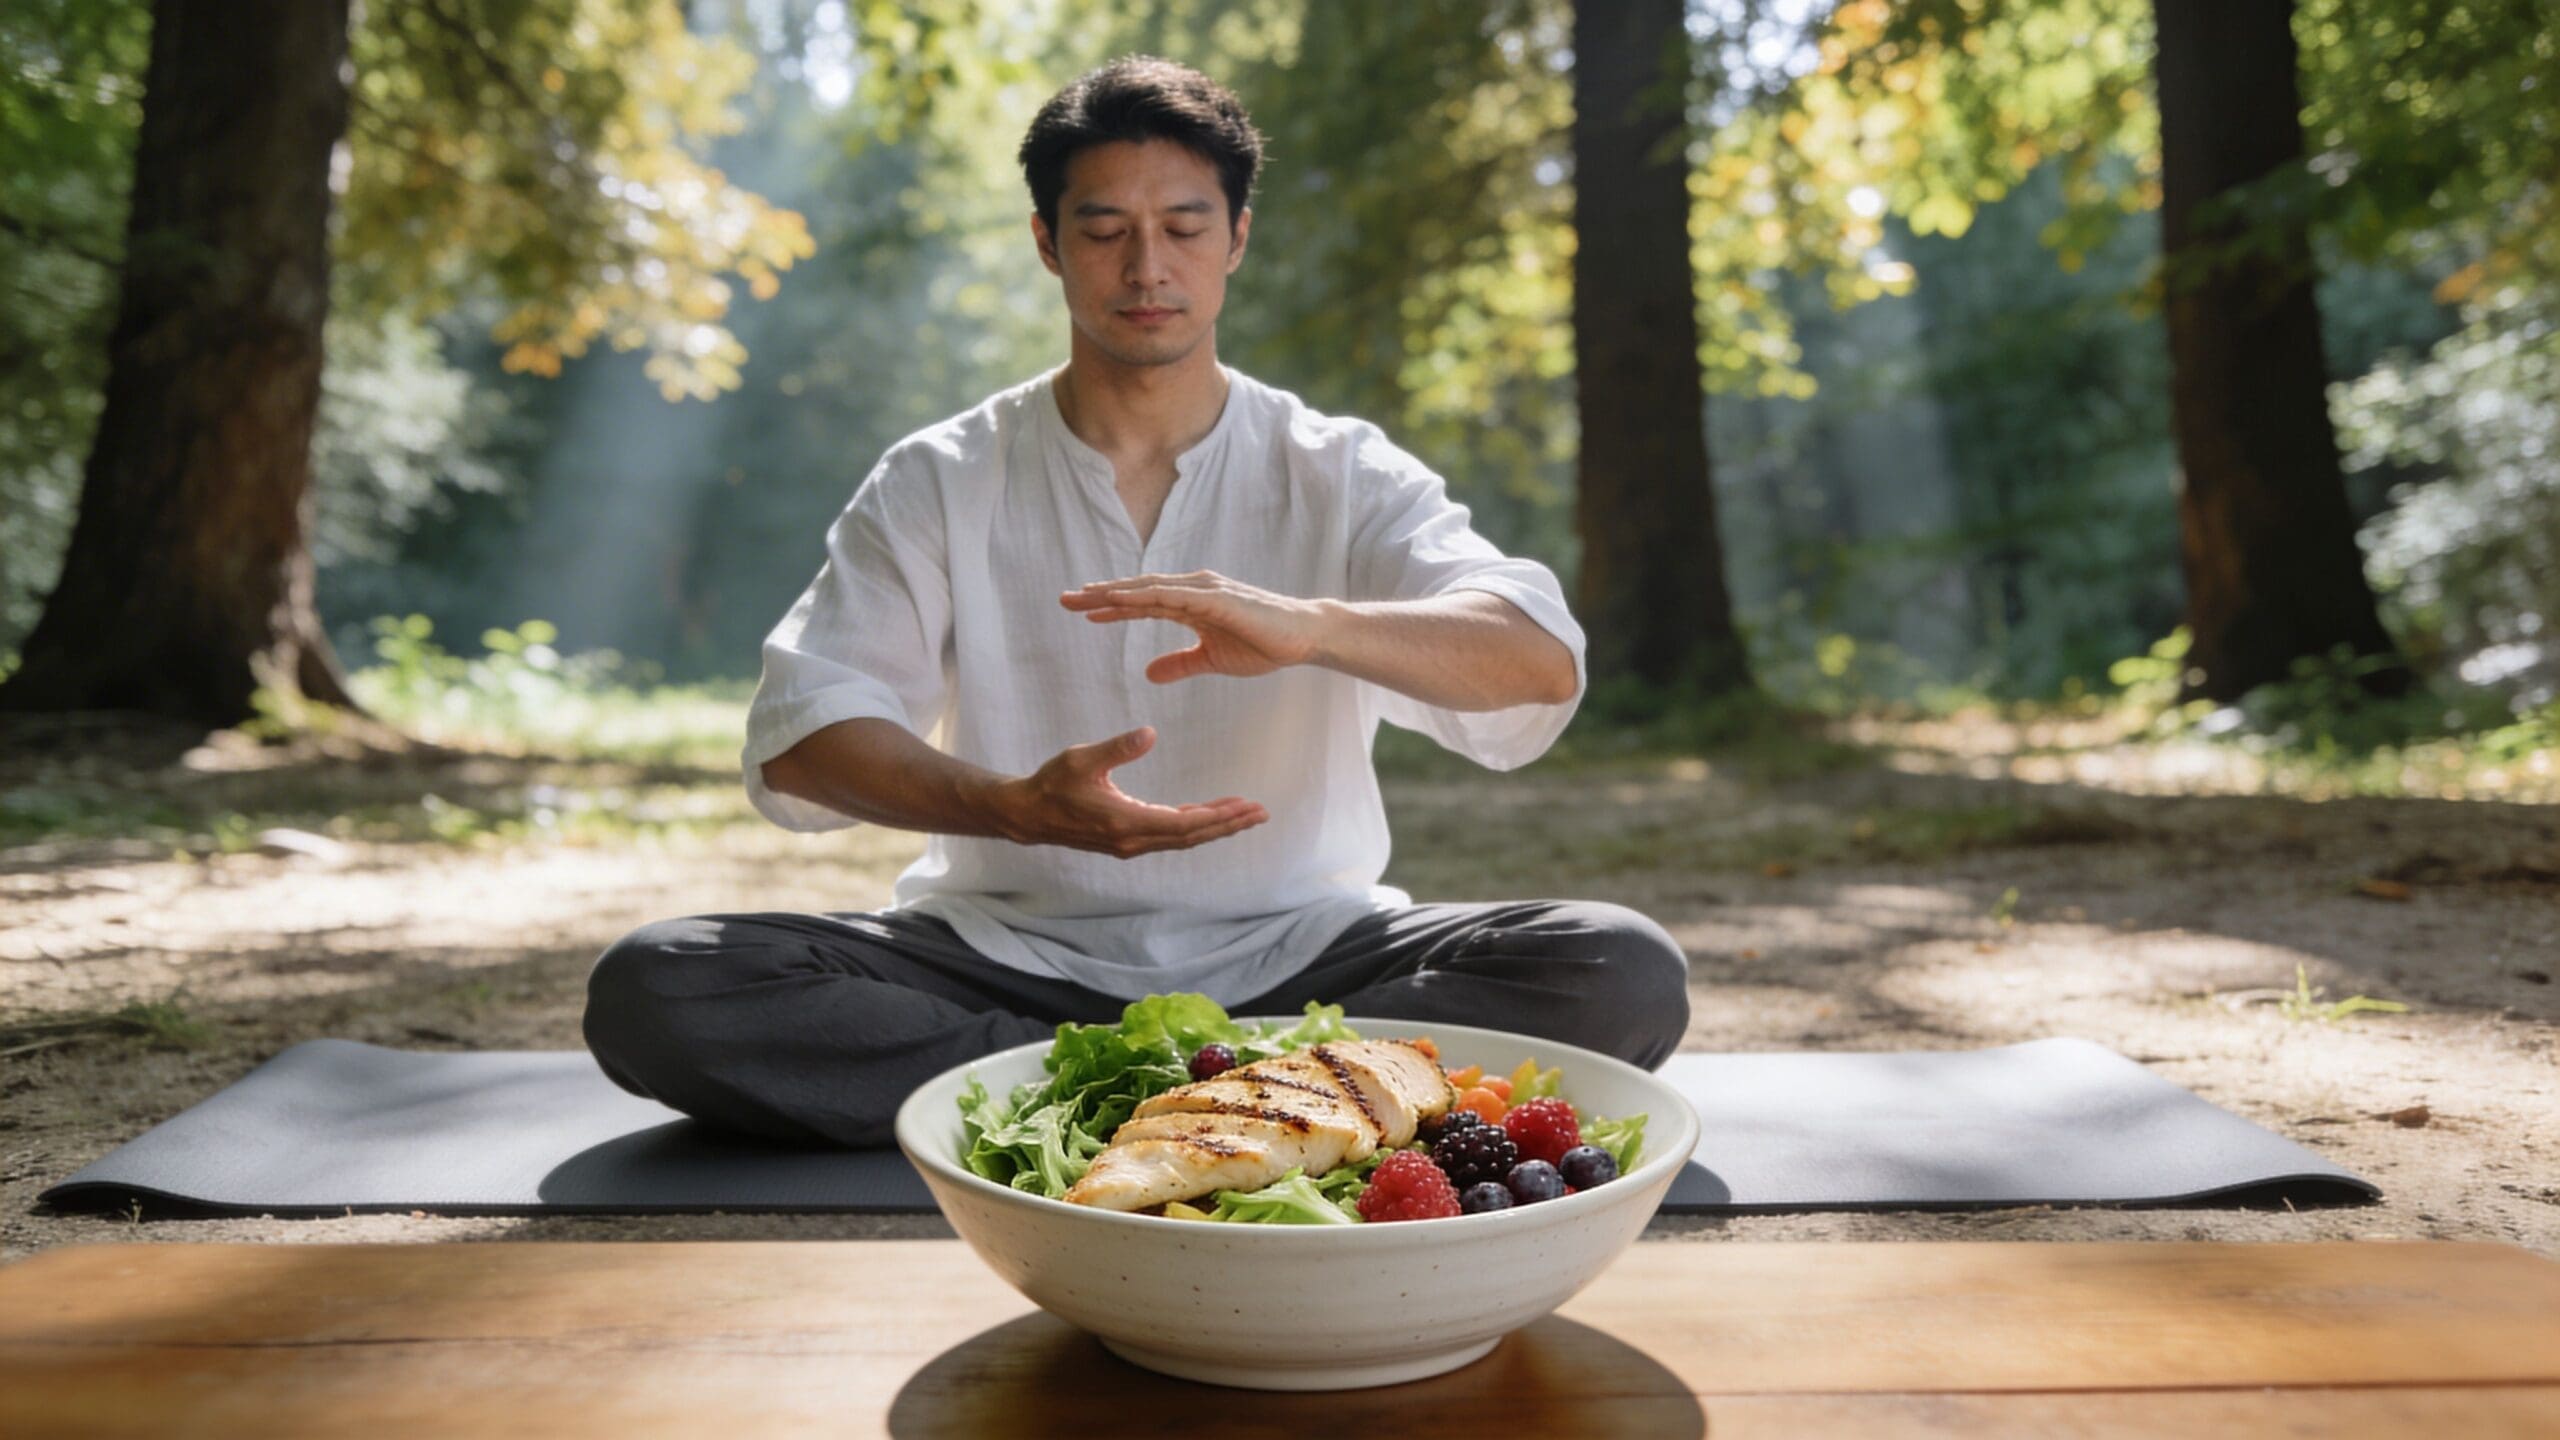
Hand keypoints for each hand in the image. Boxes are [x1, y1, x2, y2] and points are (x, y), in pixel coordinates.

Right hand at [989, 726, 1267, 857]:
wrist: (1028, 814)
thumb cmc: (1053, 782)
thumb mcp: (1082, 758)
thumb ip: (1117, 747)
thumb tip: (1150, 733)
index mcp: (1125, 821)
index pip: (1184, 823)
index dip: (1218, 816)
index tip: (1246, 806)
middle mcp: (1133, 839)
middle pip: (1192, 836)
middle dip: (1228, 824)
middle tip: (1261, 813)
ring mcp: (1130, 843)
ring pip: (1183, 839)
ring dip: (1215, 827)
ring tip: (1244, 814)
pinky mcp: (1127, 840)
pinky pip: (1170, 837)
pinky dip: (1194, 827)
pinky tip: (1208, 815)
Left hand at [1059, 570, 1328, 683]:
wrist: (1302, 638)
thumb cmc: (1262, 643)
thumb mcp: (1210, 659)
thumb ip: (1180, 663)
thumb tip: (1149, 673)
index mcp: (1189, 604)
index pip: (1141, 604)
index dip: (1110, 607)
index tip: (1080, 611)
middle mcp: (1192, 591)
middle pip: (1136, 591)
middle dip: (1100, 595)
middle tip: (1064, 599)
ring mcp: (1203, 591)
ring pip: (1149, 589)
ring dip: (1115, 592)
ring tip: (1083, 597)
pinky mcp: (1216, 599)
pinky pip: (1172, 596)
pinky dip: (1144, 596)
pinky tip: (1120, 599)